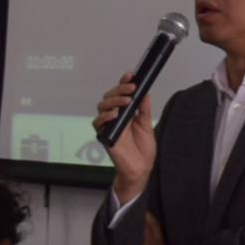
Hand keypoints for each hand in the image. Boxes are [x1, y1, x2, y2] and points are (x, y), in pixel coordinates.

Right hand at [96, 71, 156, 200]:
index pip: (121, 93)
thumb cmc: (143, 150)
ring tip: (126, 101)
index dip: (123, 83)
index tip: (130, 75)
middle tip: (131, 88)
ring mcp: (108, 125)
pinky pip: (98, 123)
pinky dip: (105, 116)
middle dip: (120, 89)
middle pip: (110, 96)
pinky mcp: (103, 135)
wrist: (140, 169)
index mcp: (126, 112)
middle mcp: (115, 117)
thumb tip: (145, 93)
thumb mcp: (147, 126)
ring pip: (102, 106)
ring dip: (114, 100)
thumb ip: (144, 110)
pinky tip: (115, 114)